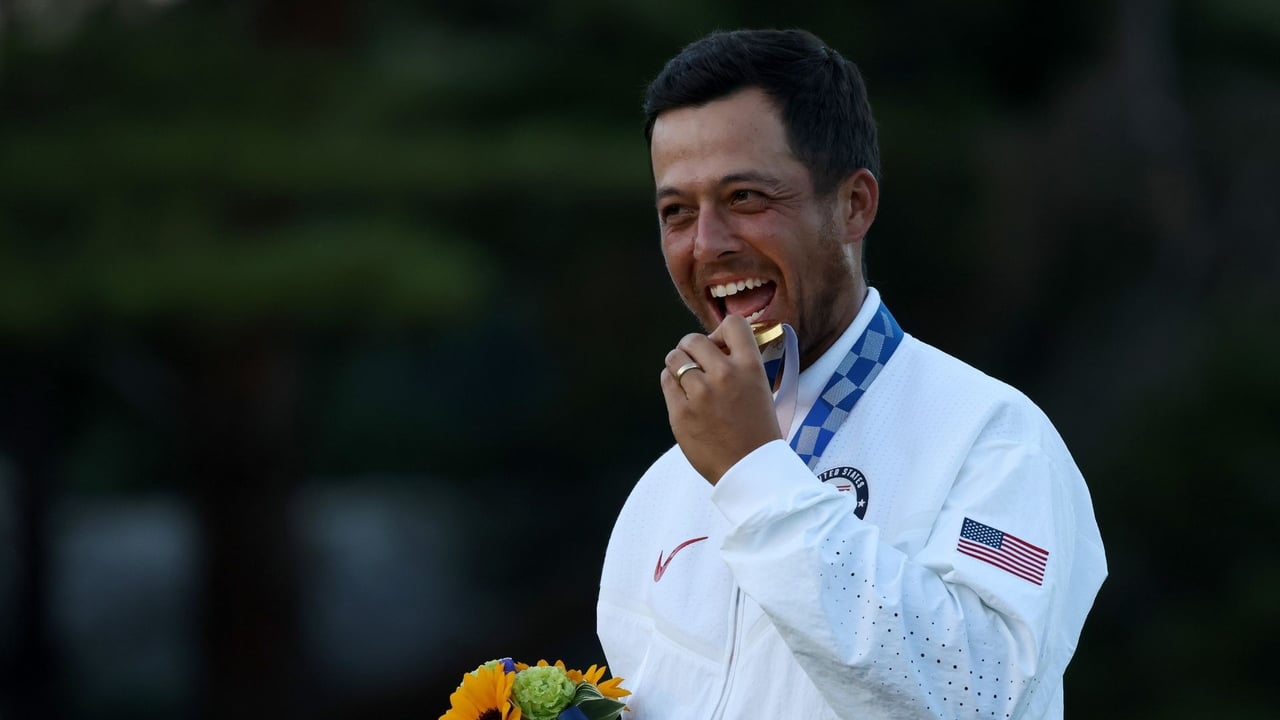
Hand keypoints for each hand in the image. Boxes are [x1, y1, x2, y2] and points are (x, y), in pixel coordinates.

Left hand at [660, 315, 781, 483]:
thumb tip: (716, 346)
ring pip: (674, 358)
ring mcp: (700, 394)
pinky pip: (666, 381)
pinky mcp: (680, 412)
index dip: (721, 332)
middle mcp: (724, 375)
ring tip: (688, 380)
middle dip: (693, 348)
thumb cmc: (757, 431)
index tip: (720, 346)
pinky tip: (683, 395)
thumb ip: (740, 364)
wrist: (750, 469)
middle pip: (693, 339)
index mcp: (750, 367)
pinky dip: (671, 383)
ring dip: (678, 365)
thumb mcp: (760, 388)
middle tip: (698, 364)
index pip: (733, 324)